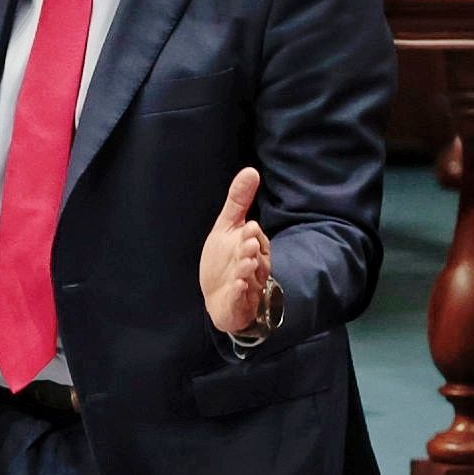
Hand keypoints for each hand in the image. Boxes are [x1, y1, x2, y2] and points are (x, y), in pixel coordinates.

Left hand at [199, 167, 270, 333]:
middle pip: (255, 258)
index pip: (255, 239)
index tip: (250, 227)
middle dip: (251, 251)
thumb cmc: (225, 259)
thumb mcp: (228, 227)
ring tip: (243, 266)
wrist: (218, 297)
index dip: (252, 235)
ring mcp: (246, 286)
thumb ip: (239, 200)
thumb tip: (251, 170)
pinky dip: (238, 293)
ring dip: (247, 271)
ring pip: (250, 278)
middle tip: (248, 244)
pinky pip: (240, 298)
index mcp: (253, 248)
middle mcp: (253, 267)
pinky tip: (236, 285)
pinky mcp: (237, 304)